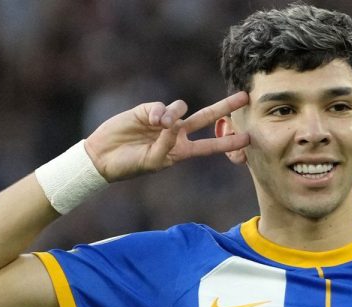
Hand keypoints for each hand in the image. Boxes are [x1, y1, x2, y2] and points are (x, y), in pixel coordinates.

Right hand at [84, 91, 249, 181]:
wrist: (103, 157)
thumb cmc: (130, 165)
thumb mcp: (154, 161)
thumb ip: (166, 144)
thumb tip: (172, 121)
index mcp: (182, 151)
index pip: (210, 145)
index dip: (228, 142)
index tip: (248, 138)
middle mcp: (177, 133)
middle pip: (206, 117)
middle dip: (224, 106)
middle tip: (244, 96)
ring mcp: (163, 120)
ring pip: (181, 108)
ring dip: (173, 114)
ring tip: (159, 124)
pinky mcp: (148, 110)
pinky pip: (161, 107)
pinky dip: (158, 113)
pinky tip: (150, 120)